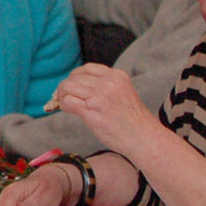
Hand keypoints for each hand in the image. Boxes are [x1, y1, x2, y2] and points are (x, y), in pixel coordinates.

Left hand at [44, 64, 158, 153]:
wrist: (143, 137)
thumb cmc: (133, 120)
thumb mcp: (123, 93)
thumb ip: (105, 87)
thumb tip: (80, 87)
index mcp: (117, 76)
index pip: (88, 68)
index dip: (76, 77)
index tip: (72, 86)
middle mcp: (108, 82)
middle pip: (75, 77)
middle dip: (66, 87)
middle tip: (62, 96)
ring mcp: (99, 96)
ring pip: (68, 87)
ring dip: (62, 95)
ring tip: (64, 103)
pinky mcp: (91, 110)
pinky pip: (68, 101)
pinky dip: (63, 104)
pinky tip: (68, 110)